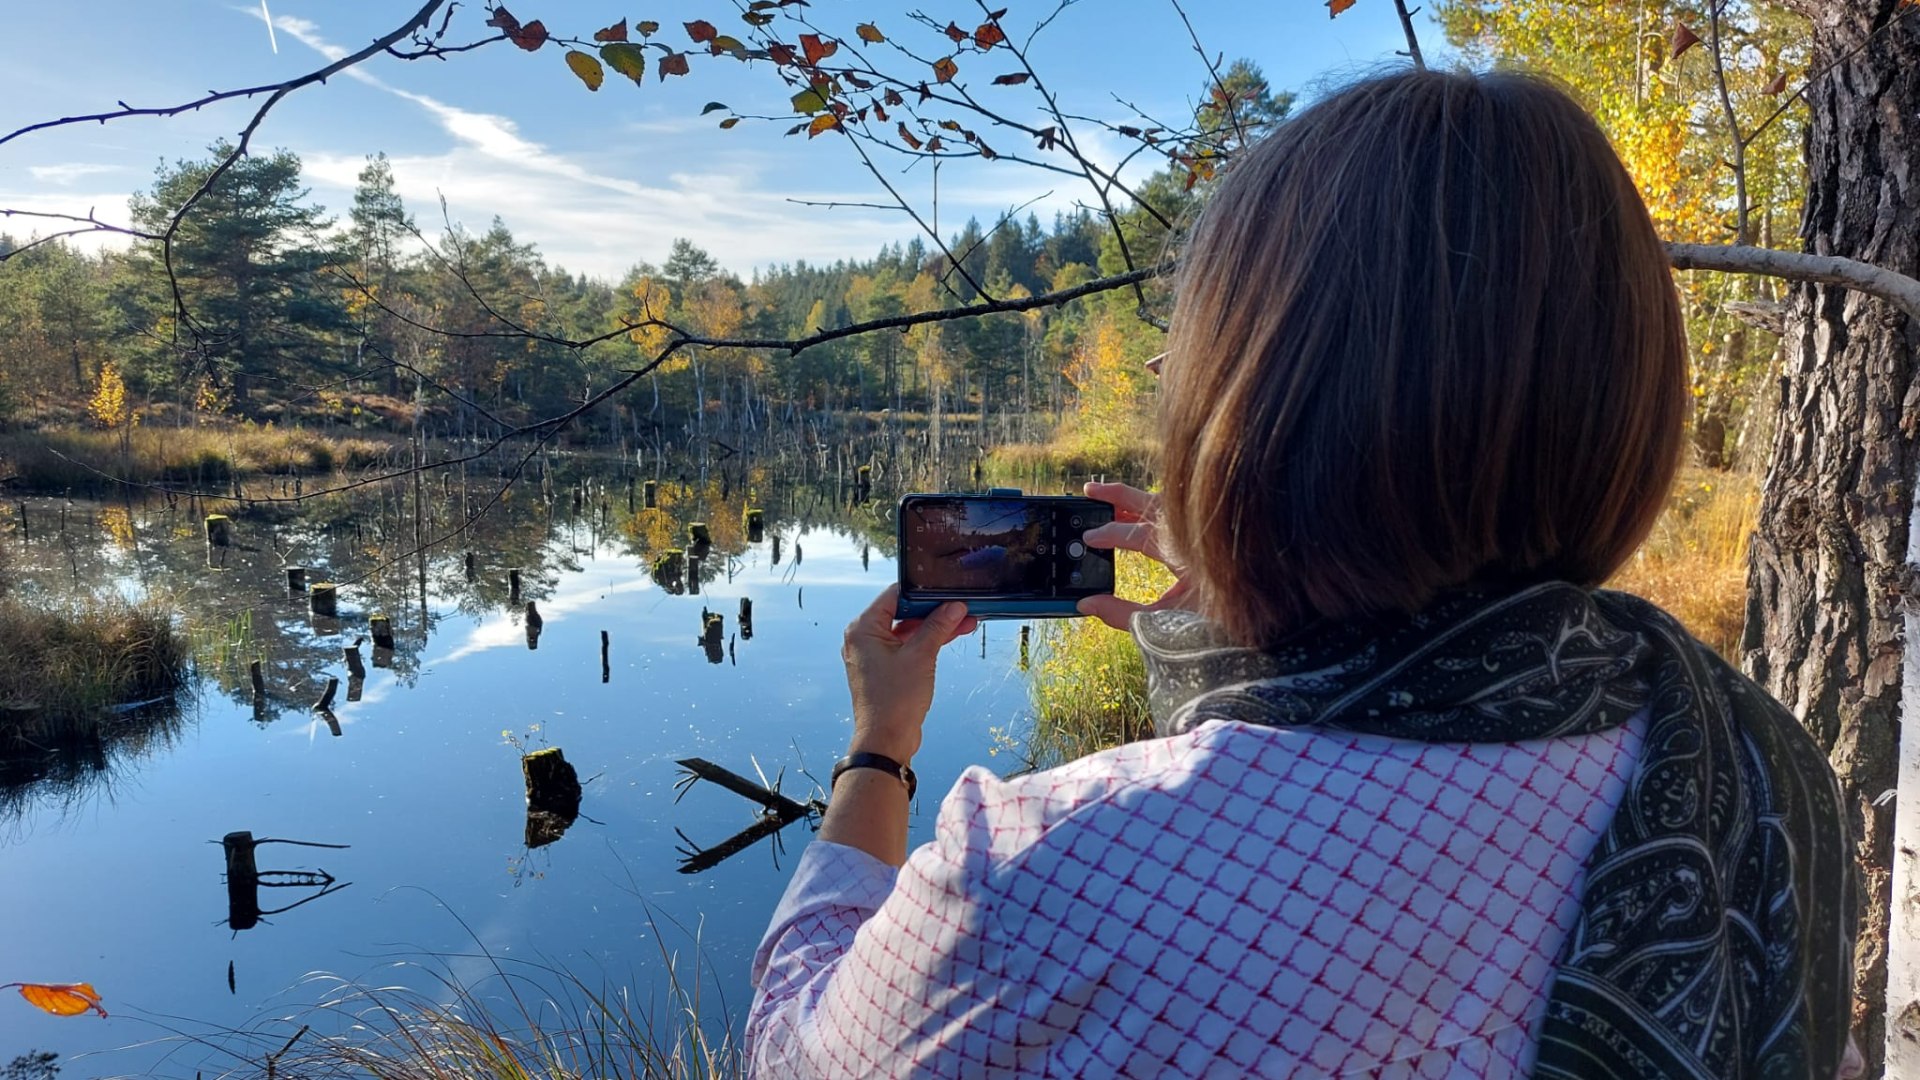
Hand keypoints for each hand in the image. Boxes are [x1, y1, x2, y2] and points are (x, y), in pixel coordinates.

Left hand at [841, 584, 977, 763]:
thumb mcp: (921, 656)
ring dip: (935, 627)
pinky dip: (927, 643)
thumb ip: (937, 627)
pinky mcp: (885, 669)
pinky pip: (907, 647)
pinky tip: (950, 637)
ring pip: (908, 631)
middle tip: (961, 607)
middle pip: (903, 612)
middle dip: (934, 611)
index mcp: (863, 629)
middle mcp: (864, 639)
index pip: (894, 595)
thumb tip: (953, 607)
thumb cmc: (893, 701)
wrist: (886, 741)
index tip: (946, 590)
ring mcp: (874, 655)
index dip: (923, 591)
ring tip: (965, 622)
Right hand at [1077, 480, 1196, 631]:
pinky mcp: (1205, 534)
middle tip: (1088, 491)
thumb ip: (1122, 614)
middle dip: (1118, 496)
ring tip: (1105, 497)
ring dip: (1134, 500)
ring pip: (1164, 506)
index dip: (1112, 533)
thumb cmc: (1209, 624)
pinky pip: (1175, 513)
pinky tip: (1136, 511)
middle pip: (1153, 505)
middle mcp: (1195, 537)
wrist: (1250, 618)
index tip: (1089, 539)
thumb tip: (1087, 604)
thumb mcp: (1164, 622)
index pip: (1142, 534)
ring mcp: (1201, 532)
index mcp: (1188, 556)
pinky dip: (1151, 509)